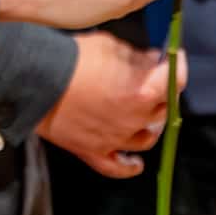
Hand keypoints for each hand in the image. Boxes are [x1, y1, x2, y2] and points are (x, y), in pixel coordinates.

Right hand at [38, 31, 184, 177]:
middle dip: (165, 92)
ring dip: (151, 126)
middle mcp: (134, 121)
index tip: (175, 56)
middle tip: (158, 80)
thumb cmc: (75, 59)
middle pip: (162, 110)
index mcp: (143, 93)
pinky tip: (136, 164)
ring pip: (146, 139)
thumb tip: (152, 60)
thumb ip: (138, 57)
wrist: (37, 81)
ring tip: (150, 115)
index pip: (174, 80)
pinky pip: (117, 168)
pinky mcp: (94, 152)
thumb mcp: (112, 46)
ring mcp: (115, 140)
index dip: (177, 65)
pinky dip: (129, 167)